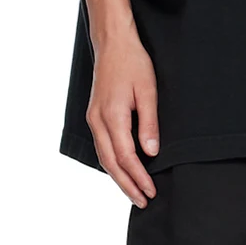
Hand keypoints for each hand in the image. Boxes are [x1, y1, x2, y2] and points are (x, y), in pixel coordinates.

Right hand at [85, 33, 159, 206]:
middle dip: (127, 185)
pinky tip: (122, 171)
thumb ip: (149, 123)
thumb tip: (151, 153)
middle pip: (110, 163)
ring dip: (118, 177)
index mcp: (112, 115)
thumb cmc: (132, 62)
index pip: (125, 156)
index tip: (151, 191)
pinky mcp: (94, 116)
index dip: (139, 176)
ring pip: (103, 157)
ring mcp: (93, 118)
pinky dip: (111, 163)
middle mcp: (97, 120)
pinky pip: (101, 147)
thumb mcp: (148, 90)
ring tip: (134, 192)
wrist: (112, 43)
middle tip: (142, 202)